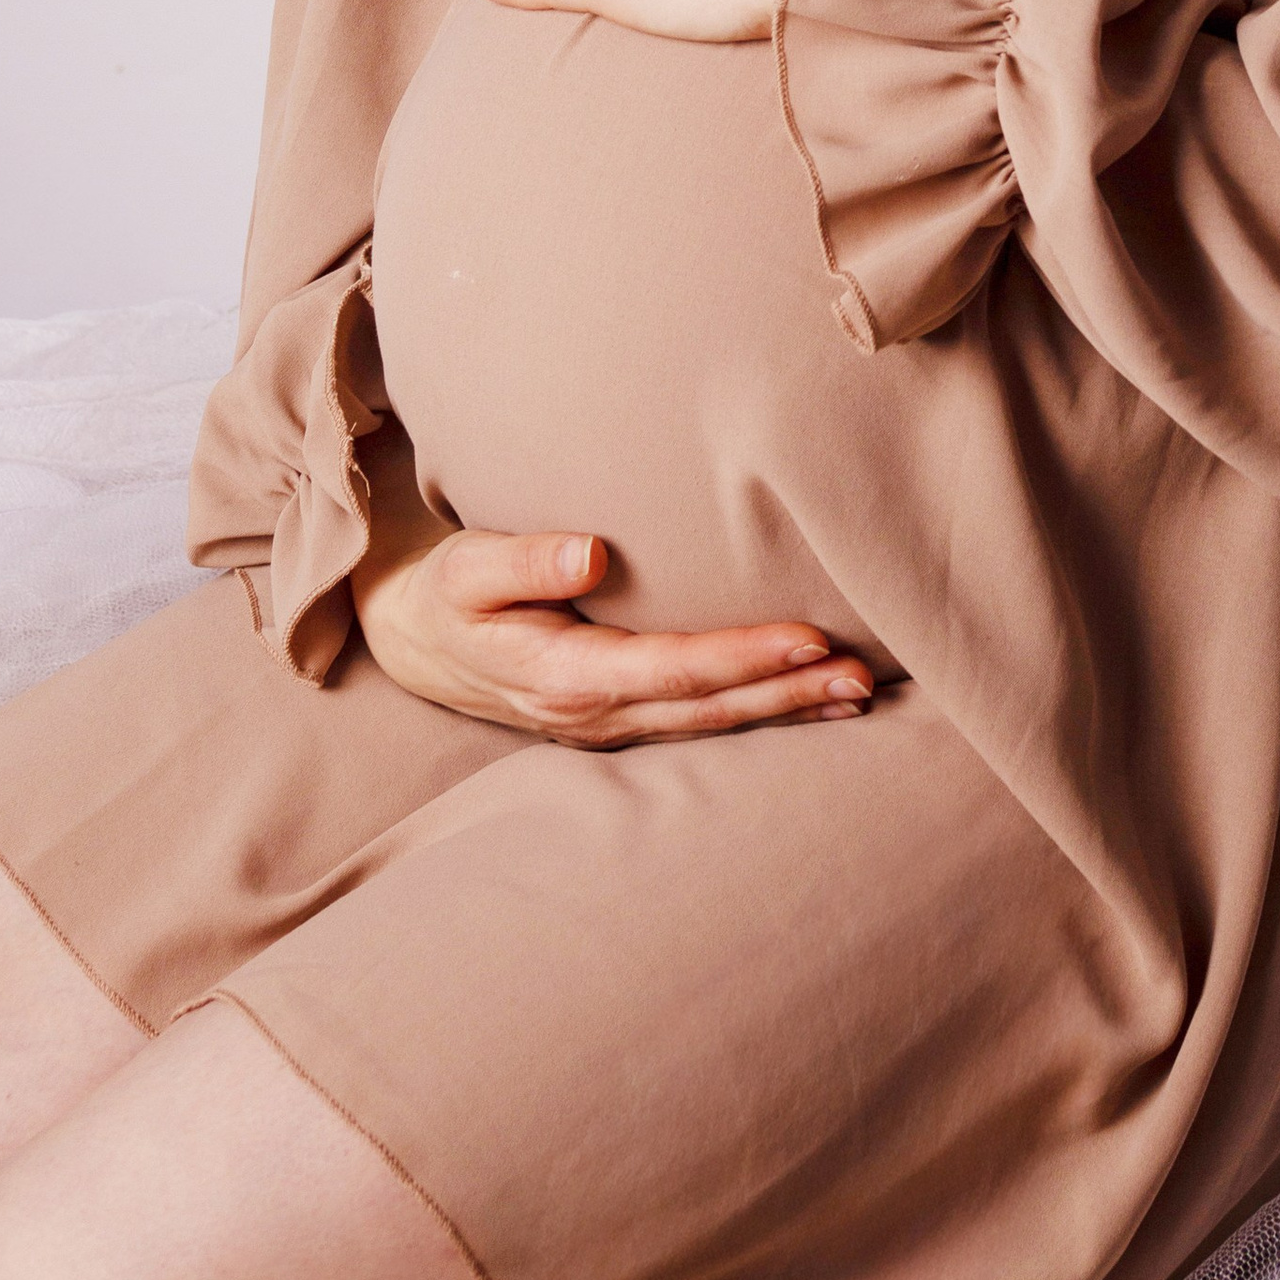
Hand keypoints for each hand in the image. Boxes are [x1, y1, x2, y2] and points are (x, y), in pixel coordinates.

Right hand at [354, 525, 874, 744]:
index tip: (807, 638)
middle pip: (708, 708)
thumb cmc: (447, 594)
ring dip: (786, 709)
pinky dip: (759, 712)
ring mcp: (611, 725)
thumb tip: (589, 554)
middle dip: (788, 692)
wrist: (417, 644)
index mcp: (562, 674)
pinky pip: (701, 721)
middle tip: (862, 676)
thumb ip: (522, 561)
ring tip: (857, 692)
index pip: (670, 668)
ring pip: (713, 722)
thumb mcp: (464, 569)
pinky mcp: (622, 719)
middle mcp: (595, 712)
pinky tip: (808, 702)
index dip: (741, 657)